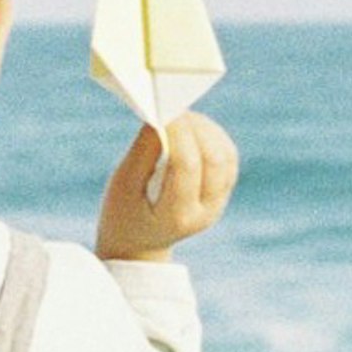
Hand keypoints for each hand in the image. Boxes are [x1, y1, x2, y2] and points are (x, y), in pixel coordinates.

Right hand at [97, 113, 238, 261]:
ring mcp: (217, 203)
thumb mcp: (123, 184)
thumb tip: (162, 114)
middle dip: (195, 127)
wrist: (140, 243)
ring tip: (180, 118)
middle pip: (215, 159)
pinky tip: (191, 129)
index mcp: (177, 216)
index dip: (178, 131)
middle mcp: (205, 212)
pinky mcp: (222, 192)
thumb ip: (144, 150)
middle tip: (171, 109)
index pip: (188, 165)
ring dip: (206, 129)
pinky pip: (228, 156)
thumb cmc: (123, 212)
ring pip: (227, 155)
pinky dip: (213, 136)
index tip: (162, 109)